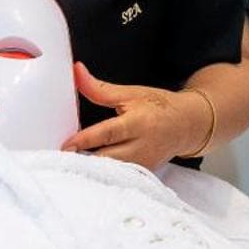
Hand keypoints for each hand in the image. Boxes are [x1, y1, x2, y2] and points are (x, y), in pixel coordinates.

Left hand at [60, 63, 207, 167]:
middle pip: (108, 158)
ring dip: (91, 169)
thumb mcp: (131, 93)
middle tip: (60, 158)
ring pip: (112, 172)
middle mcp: (142, 147)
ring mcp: (143, 164)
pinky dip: (102, 174)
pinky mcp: (143, 174)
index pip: (108, 134)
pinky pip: (118, 176)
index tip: (66, 145)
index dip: (85, 140)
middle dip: (83, 160)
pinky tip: (87, 172)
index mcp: (138, 123)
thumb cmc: (158, 106)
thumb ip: (100, 89)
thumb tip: (76, 72)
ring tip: (69, 166)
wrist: (188, 125)